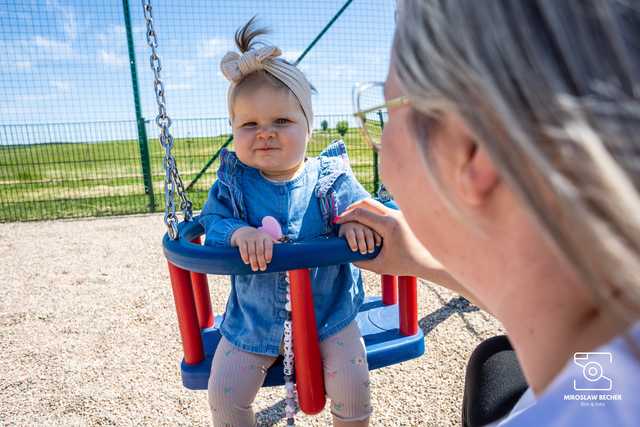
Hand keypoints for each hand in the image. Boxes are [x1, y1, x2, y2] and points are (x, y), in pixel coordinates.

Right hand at [230, 227, 276, 271]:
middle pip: (260, 250)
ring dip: (253, 261)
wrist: (244, 232)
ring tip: (255, 268)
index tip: (268, 261)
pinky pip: (243, 249)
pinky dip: (245, 256)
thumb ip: (275, 245)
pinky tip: (247, 262)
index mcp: (266, 237)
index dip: (268, 254)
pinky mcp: (242, 240)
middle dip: (261, 261)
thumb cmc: (258, 239)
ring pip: (251, 251)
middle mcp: (258, 237)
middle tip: (262, 269)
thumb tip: (288, 251)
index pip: (268, 245)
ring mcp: (249, 238)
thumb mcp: (266, 240)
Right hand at [337, 199, 485, 308]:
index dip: (346, 217)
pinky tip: (367, 221)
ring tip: (352, 218)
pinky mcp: (403, 215)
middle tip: (342, 216)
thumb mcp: (380, 266)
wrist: (430, 261)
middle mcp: (394, 215)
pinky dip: (372, 212)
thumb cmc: (406, 265)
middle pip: (367, 202)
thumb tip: (346, 256)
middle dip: (351, 208)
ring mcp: (400, 213)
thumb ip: (362, 262)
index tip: (337, 222)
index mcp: (388, 225)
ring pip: (375, 204)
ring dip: (362, 209)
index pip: (360, 214)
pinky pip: (383, 209)